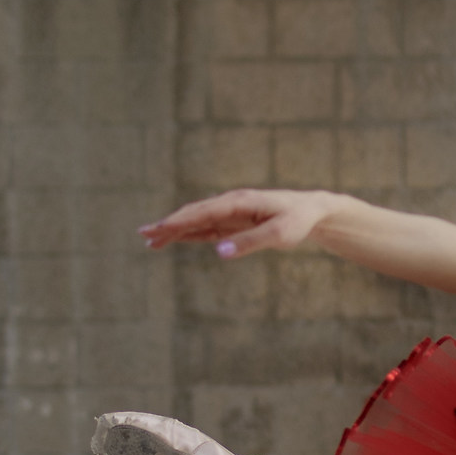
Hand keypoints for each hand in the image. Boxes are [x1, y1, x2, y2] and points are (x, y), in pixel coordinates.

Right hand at [138, 188, 331, 258]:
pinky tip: (175, 240)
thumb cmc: (297, 221)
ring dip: (174, 230)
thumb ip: (250, 243)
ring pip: (196, 221)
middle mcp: (230, 204)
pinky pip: (207, 228)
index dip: (178, 221)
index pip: (202, 212)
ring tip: (151, 242)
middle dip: (168, 225)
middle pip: (193, 214)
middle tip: (143, 236)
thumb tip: (220, 252)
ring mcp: (231, 212)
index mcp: (238, 202)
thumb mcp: (279, 235)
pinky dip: (189, 233)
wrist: (311, 211)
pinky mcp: (234, 222)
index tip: (158, 229)